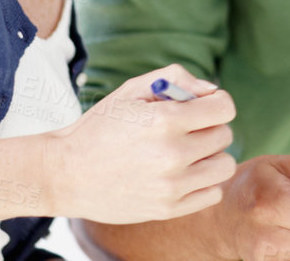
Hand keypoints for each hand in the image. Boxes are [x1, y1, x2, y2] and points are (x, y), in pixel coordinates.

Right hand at [45, 64, 238, 221]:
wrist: (65, 173)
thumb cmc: (101, 126)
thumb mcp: (132, 89)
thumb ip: (177, 79)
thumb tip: (212, 91)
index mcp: (165, 120)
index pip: (224, 108)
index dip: (217, 102)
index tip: (204, 107)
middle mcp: (172, 154)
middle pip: (224, 136)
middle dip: (209, 127)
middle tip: (187, 130)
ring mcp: (171, 186)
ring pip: (224, 166)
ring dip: (211, 156)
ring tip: (188, 153)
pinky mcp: (167, 209)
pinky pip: (213, 193)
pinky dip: (204, 183)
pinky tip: (183, 174)